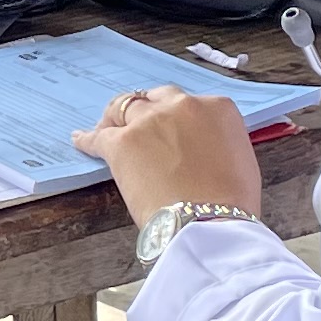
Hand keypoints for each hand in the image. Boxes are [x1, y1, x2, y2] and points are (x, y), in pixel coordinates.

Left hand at [72, 85, 261, 223]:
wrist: (210, 222)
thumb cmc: (231, 203)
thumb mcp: (240, 161)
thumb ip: (218, 144)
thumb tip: (204, 150)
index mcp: (217, 109)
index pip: (188, 103)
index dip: (174, 117)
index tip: (167, 128)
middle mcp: (184, 106)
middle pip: (154, 99)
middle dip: (144, 111)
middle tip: (136, 125)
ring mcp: (151, 121)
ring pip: (124, 108)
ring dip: (115, 118)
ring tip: (106, 128)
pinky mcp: (123, 142)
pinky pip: (99, 136)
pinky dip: (88, 139)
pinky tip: (80, 140)